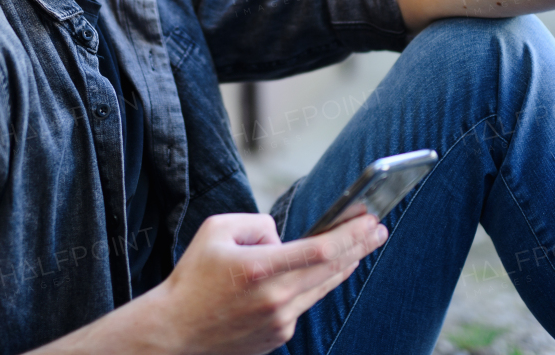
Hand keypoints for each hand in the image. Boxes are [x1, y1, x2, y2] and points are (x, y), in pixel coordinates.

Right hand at [150, 212, 386, 354]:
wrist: (175, 331)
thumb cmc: (192, 278)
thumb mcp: (216, 230)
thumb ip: (257, 225)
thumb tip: (283, 238)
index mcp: (261, 268)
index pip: (320, 249)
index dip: (351, 233)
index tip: (370, 218)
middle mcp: (276, 298)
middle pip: (331, 268)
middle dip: (359, 246)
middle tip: (379, 229)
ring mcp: (280, 321)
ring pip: (321, 288)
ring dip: (344, 266)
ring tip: (361, 248)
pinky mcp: (278, 336)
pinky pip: (302, 304)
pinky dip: (311, 286)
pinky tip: (315, 274)